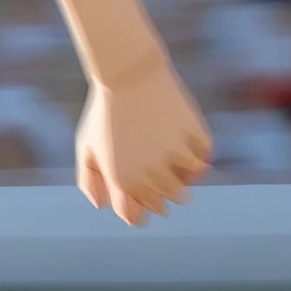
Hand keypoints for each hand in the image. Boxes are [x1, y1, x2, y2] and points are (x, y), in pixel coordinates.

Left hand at [76, 42, 212, 225]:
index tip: (142, 198)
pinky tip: (187, 143)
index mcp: (121, 179)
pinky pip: (204, 158)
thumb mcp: (86, 146)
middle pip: (169, 201)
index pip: (137, 217)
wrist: (127, 73)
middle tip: (163, 174)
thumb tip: (105, 207)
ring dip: (184, 175)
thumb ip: (89, 180)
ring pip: (189, 182)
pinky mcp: (193, 136)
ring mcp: (174, 154)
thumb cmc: (104, 112)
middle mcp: (150, 173)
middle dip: (166, 193)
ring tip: (175, 158)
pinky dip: (199, 155)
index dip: (140, 211)